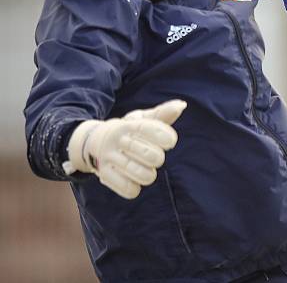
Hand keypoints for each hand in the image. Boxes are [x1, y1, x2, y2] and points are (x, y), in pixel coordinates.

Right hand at [64, 100, 186, 198]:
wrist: (96, 140)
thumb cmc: (129, 130)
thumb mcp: (143, 119)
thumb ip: (163, 114)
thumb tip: (182, 105)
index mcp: (130, 125)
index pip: (149, 129)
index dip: (165, 136)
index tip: (170, 142)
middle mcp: (119, 140)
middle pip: (152, 156)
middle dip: (158, 158)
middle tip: (154, 157)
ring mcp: (110, 158)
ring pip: (143, 175)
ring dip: (148, 174)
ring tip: (145, 169)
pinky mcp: (105, 174)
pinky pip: (129, 188)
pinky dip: (134, 187)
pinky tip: (132, 179)